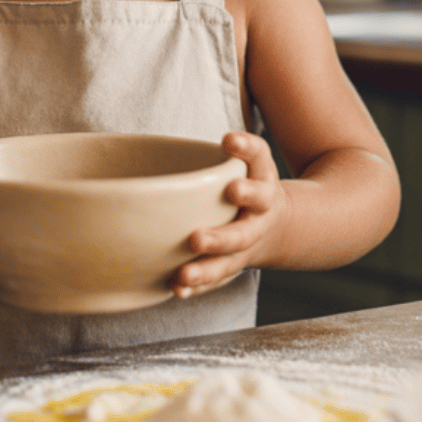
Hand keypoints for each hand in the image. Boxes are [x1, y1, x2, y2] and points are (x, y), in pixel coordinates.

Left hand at [172, 132, 289, 298]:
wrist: (275, 225)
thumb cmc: (245, 185)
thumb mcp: (245, 163)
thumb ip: (218, 152)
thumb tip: (146, 133)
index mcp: (262, 180)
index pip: (258, 159)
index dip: (246, 149)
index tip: (227, 140)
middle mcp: (259, 214)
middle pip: (244, 229)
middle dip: (221, 236)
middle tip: (196, 238)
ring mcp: (248, 243)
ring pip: (230, 260)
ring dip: (206, 269)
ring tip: (183, 275)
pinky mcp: (235, 263)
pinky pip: (218, 278)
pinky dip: (198, 286)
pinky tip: (177, 288)